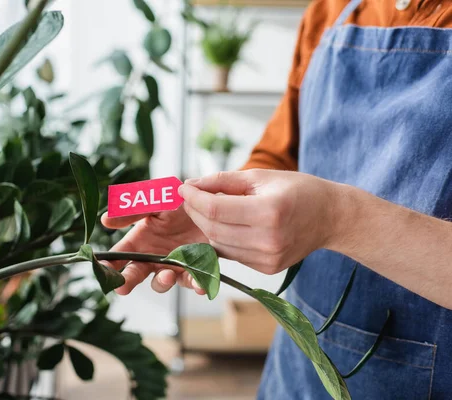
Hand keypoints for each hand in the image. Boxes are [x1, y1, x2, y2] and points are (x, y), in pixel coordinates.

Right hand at [101, 207, 208, 294]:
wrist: (209, 204)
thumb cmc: (179, 202)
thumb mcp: (155, 203)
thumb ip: (132, 212)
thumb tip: (105, 220)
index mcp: (140, 240)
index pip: (119, 255)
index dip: (109, 264)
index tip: (103, 270)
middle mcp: (153, 255)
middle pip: (135, 273)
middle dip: (127, 281)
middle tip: (121, 287)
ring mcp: (173, 264)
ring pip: (162, 282)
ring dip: (162, 282)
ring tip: (167, 275)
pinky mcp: (195, 269)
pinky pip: (194, 282)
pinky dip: (196, 285)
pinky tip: (200, 284)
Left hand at [178, 169, 340, 274]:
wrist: (331, 217)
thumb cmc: (298, 190)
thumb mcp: (261, 177)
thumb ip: (223, 181)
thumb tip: (191, 184)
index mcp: (269, 212)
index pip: (215, 210)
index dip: (194, 199)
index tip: (183, 188)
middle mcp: (268, 240)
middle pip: (213, 229)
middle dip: (195, 212)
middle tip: (190, 197)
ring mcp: (268, 259)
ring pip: (219, 244)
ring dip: (206, 226)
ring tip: (206, 208)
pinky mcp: (267, 269)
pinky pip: (232, 254)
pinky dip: (222, 239)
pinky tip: (226, 224)